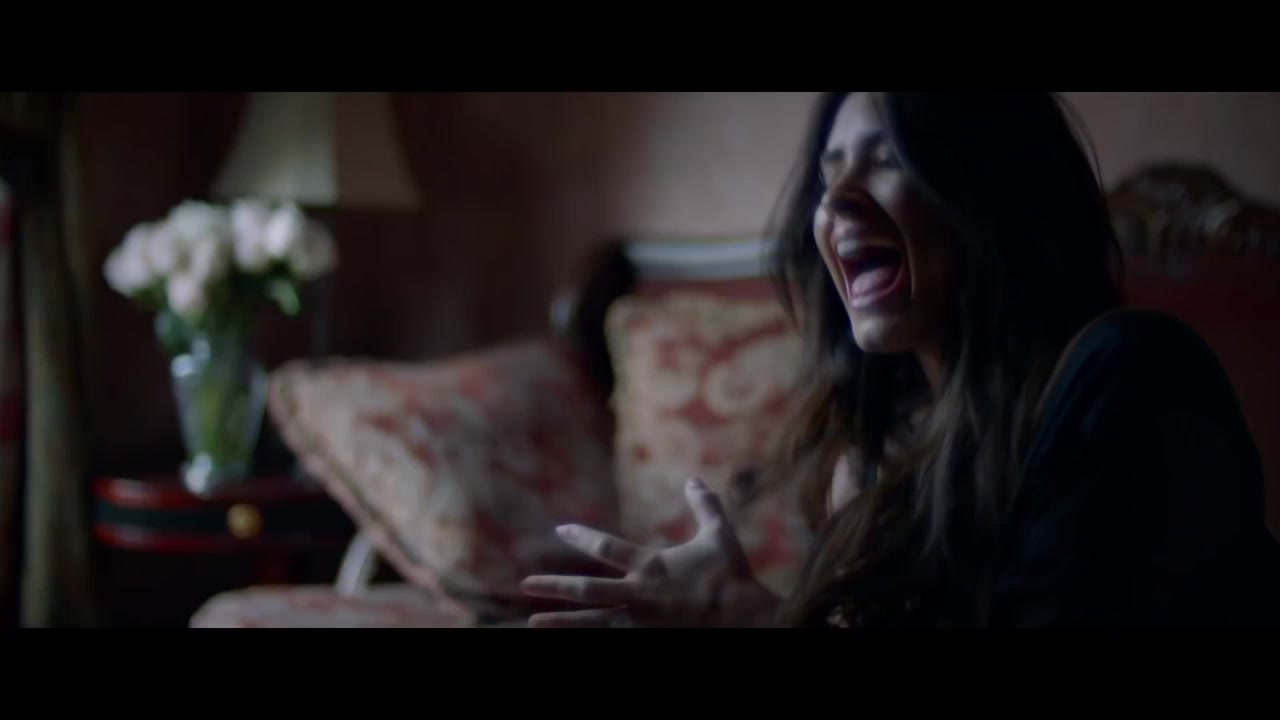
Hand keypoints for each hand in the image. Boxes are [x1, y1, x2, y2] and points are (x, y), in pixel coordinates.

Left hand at [520, 477, 780, 627]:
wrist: (747, 619)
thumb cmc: (732, 576)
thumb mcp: (719, 535)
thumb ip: (704, 506)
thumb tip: (694, 478)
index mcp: (652, 565)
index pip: (606, 548)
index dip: (581, 537)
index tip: (561, 529)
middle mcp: (640, 594)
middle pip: (588, 590)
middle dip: (555, 587)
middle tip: (526, 584)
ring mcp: (642, 622)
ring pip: (592, 622)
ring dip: (561, 622)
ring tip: (533, 622)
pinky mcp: (649, 639)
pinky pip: (610, 637)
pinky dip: (589, 637)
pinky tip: (567, 637)